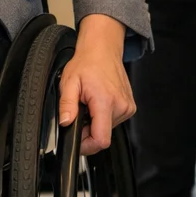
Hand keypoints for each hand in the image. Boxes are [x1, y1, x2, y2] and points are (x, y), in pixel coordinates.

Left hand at [58, 14, 135, 155]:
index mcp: (106, 102)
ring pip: (108, 128)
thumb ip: (67, 105)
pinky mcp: (130, 107)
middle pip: (103, 135)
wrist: (102, 50)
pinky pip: (114, 120)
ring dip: (95, 121)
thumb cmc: (87, 63)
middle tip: (80, 111)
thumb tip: (65, 122)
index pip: (101, 140)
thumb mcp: (69, 83)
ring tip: (89, 103)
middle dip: (88, 129)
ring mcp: (127, 107)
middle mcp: (121, 106)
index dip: (87, 145)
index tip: (77, 140)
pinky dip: (103, 115)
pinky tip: (98, 101)